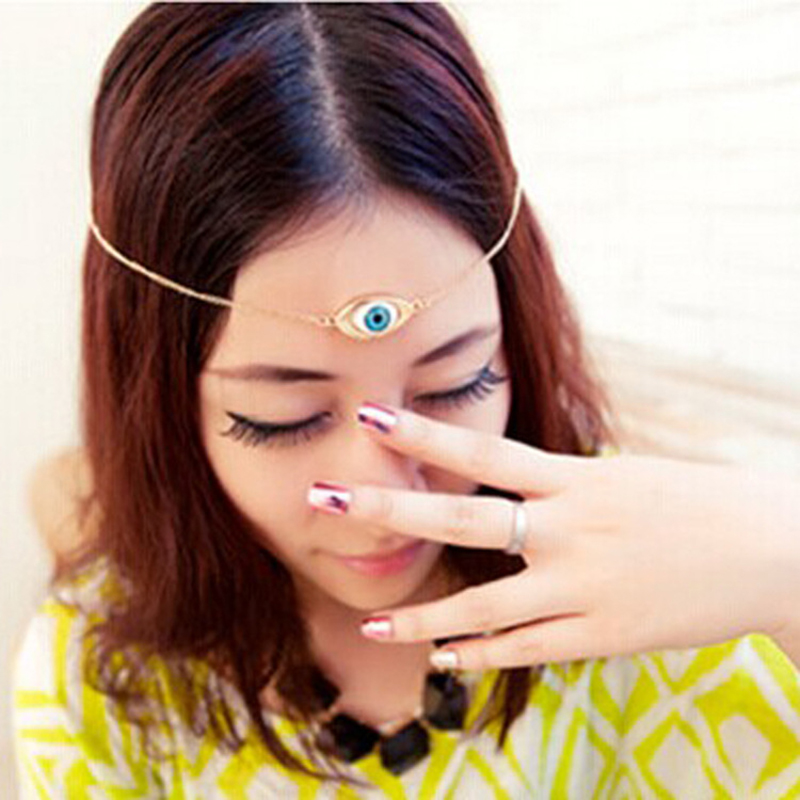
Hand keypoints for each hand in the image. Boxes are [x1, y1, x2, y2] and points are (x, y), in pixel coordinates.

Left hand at [308, 402, 799, 670]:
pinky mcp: (601, 635)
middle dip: (389, 508)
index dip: (424, 434)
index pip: (484, 450)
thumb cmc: (694, 504)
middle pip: (463, 518)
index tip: (369, 415)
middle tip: (322, 498)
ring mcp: (582, 587)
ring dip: (422, 616)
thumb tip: (508, 487)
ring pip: (483, 605)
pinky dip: (480, 653)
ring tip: (373, 622)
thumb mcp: (623, 477)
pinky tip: (443, 658)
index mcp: (576, 480)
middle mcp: (569, 530)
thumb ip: (561, 485)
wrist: (772, 552)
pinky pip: (525, 648)